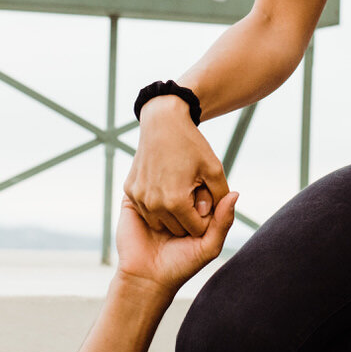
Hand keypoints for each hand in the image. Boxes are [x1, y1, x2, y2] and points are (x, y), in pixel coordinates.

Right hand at [114, 190, 237, 297]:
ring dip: (169, 196)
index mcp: (192, 210)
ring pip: (164, 183)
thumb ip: (223, 221)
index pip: (205, 189)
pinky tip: (155, 215)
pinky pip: (143, 189)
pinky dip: (151, 197)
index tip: (204, 211)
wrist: (145, 278)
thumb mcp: (208, 246)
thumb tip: (235, 193)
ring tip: (168, 223)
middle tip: (187, 212)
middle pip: (185, 182)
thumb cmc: (180, 265)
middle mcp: (173, 202)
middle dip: (190, 194)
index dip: (208, 196)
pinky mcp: (133, 201)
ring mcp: (152, 200)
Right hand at [123, 96, 230, 238]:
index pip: (197, 229)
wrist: (162, 122)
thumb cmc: (191, 145)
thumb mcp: (214, 170)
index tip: (205, 196)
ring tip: (178, 188)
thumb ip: (221, 198)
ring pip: (161, 222)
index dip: (205, 215)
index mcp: (176, 202)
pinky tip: (164, 184)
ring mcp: (139, 198)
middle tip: (191, 189)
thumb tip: (214, 216)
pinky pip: (147, 210)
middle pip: (178, 228)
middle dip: (188, 214)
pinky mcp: (129, 191)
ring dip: (171, 212)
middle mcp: (154, 204)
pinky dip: (157, 203)